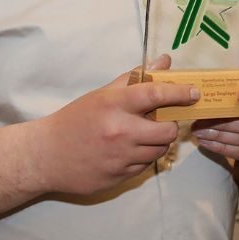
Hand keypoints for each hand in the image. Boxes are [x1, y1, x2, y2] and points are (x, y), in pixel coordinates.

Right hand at [33, 55, 197, 195]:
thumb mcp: (102, 94)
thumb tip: (165, 62)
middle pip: (167, 130)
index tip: (194, 93)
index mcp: (114, 105)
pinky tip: (129, 150)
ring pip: (159, 150)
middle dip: (170, 125)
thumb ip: (135, 78)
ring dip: (158, 142)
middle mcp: (120, 131)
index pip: (157, 95)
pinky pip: (145, 166)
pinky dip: (143, 157)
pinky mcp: (117, 178)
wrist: (45, 156)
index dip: (180, 92)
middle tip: (163, 120)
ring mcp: (119, 158)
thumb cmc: (75, 120)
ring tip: (143, 135)